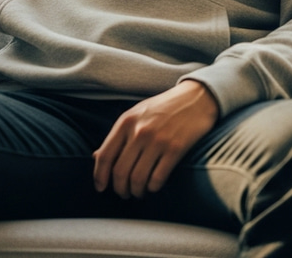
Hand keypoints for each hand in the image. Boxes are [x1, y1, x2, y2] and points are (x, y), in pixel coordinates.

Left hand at [92, 80, 219, 198]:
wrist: (195, 98)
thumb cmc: (163, 108)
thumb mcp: (136, 114)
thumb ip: (118, 135)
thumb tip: (97, 158)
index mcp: (126, 121)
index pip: (105, 155)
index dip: (100, 176)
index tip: (101, 188)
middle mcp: (139, 131)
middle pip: (120, 171)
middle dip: (119, 189)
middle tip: (123, 194)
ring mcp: (157, 141)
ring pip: (138, 179)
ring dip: (136, 191)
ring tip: (138, 192)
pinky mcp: (175, 149)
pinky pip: (157, 179)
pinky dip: (152, 188)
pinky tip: (153, 186)